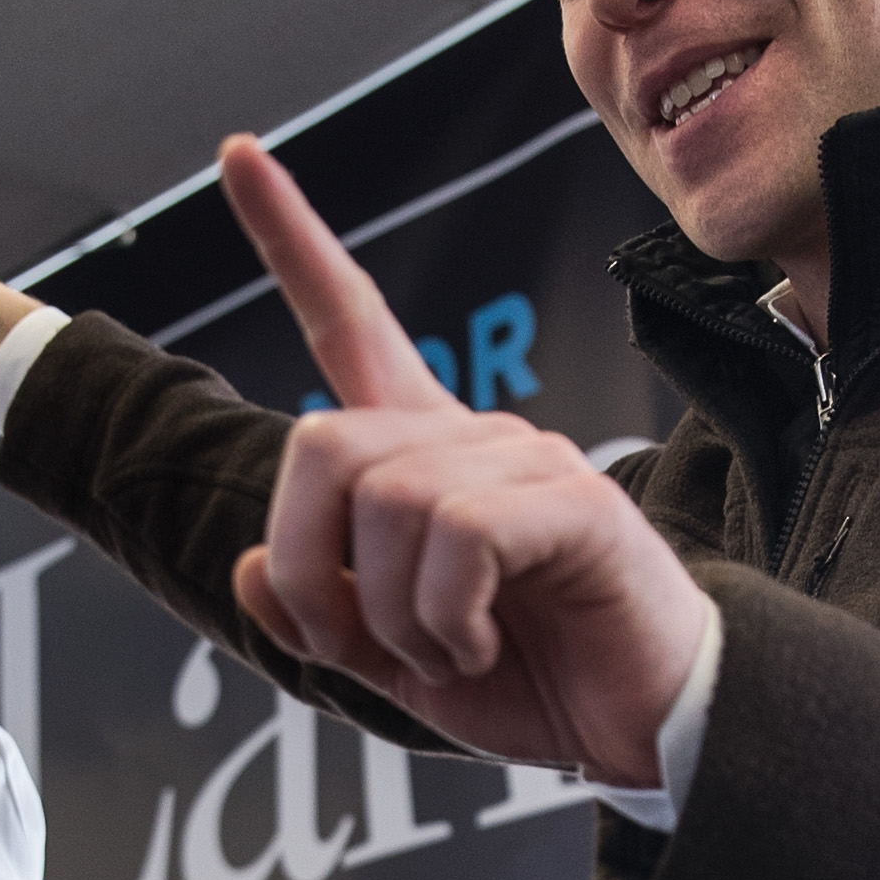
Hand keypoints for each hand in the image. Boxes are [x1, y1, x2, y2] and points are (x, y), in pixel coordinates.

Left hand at [213, 138, 710, 778]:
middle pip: (322, 441)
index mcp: (423, 457)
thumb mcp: (391, 659)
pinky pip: (458, 538)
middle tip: (356, 643)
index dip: (289, 240)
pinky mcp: (575, 503)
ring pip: (383, 502)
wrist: (644, 725)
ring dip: (387, 616)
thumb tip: (255, 567)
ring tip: (446, 653)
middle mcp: (472, 436)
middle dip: (308, 566)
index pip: (348, 321)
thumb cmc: (530, 676)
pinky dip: (444, 621)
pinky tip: (480, 645)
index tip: (236, 154)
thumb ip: (318, 612)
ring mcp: (527, 460)